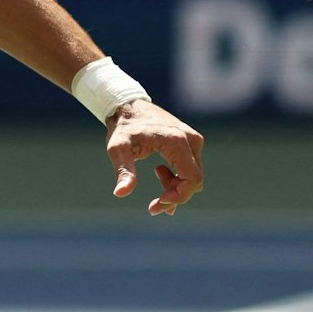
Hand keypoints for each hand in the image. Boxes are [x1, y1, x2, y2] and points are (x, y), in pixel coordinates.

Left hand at [105, 101, 204, 215]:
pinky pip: (191, 167)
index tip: (157, 204)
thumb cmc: (122, 127)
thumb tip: (120, 193)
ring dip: (175, 186)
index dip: (179, 196)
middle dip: (175, 196)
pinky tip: (159, 172)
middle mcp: (191, 139)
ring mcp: (193, 140)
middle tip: (152, 206)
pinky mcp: (191, 141)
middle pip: (195, 180)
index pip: (192, 178)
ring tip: (154, 179)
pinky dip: (178, 178)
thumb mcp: (117, 149)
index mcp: (176, 141)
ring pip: (193, 175)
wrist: (128, 106)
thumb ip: (123, 170)